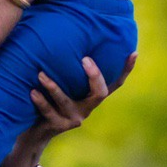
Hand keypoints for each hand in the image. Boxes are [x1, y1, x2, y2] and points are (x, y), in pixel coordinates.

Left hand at [17, 53, 131, 154]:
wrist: (36, 131)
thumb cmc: (50, 99)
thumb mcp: (63, 85)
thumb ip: (68, 69)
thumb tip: (66, 35)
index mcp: (91, 96)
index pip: (115, 83)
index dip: (126, 70)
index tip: (133, 53)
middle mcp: (87, 107)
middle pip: (100, 93)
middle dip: (94, 77)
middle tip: (84, 59)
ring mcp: (74, 118)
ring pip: (66, 101)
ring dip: (53, 87)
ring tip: (41, 74)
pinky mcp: (58, 126)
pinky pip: (49, 112)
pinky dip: (41, 101)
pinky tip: (33, 91)